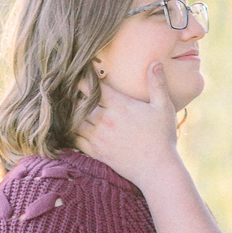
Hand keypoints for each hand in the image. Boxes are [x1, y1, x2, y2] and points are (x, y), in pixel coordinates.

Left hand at [74, 62, 178, 187]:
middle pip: (80, 103)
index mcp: (120, 106)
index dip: (84, 79)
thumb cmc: (163, 138)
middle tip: (68, 88)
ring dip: (71, 113)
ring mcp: (99, 137)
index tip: (80, 74)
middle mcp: (106, 120)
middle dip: (74, 95)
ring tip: (68, 106)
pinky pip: (76, 139)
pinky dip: (71, 131)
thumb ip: (157, 83)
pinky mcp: (96, 152)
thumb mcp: (163, 107)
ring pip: (75, 120)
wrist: (157, 170)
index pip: (94, 88)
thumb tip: (155, 62)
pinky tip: (71, 127)